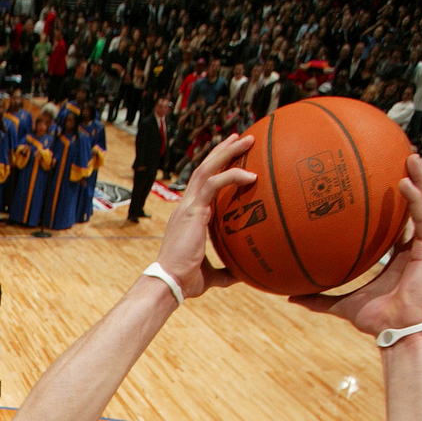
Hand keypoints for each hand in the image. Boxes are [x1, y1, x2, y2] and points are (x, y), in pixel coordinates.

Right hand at [155, 131, 256, 299]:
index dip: (216, 168)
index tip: (232, 157)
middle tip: (242, 138)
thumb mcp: (211, 275)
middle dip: (223, 151)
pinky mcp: (193, 211)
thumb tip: (243, 274)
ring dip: (227, 152)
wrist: (170, 283)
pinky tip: (251, 175)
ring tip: (246, 140)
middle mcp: (186, 206)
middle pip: (204, 168)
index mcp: (189, 216)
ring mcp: (188, 206)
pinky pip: (214, 184)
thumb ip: (226, 271)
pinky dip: (232, 175)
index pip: (202, 184)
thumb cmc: (186, 281)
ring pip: (207, 169)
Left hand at [290, 153, 421, 334]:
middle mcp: (412, 246)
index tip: (381, 181)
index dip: (393, 202)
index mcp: (396, 255)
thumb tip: (289, 296)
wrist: (398, 331)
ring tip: (410, 156)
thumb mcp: (341, 304)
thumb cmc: (377, 320)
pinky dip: (416, 198)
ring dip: (421, 179)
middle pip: (414, 206)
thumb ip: (318, 298)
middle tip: (399, 156)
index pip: (397, 222)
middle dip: (411, 180)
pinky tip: (405, 181)